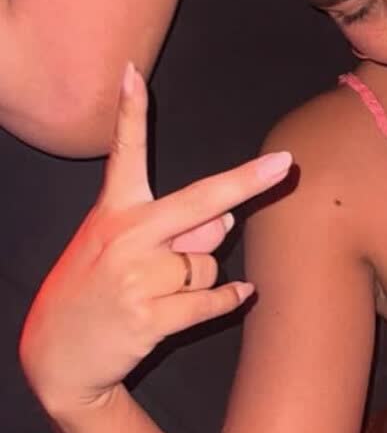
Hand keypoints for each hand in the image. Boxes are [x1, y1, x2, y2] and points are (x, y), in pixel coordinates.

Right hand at [20, 65, 293, 415]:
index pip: (123, 154)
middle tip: (286, 164)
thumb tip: (229, 218)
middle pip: (199, 201)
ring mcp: (134, 277)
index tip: (132, 74)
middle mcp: (123, 236)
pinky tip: (240, 295)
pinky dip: (230, 299)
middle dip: (246, 183)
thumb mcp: (123, 249)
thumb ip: (176, 228)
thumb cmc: (99, 290)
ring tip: (165, 291)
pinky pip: (212, 299)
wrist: (55, 358)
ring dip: (205, 277)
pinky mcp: (147, 317)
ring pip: (209, 263)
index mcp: (114, 211)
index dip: (130, 113)